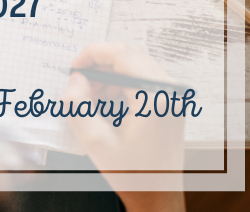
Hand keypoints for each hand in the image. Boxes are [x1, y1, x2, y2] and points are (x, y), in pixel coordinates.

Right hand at [64, 43, 185, 211]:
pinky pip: (144, 77)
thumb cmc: (134, 175)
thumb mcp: (96, 142)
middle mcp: (170, 91)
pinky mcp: (172, 100)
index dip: (92, 54)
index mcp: (154, 97)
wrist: (159, 195)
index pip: (120, 54)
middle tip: (80, 83)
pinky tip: (108, 101)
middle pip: (129, 55)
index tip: (74, 68)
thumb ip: (79, 106)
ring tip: (92, 97)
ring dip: (110, 74)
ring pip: (136, 64)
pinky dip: (122, 82)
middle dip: (100, 65)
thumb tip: (75, 79)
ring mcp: (174, 94)